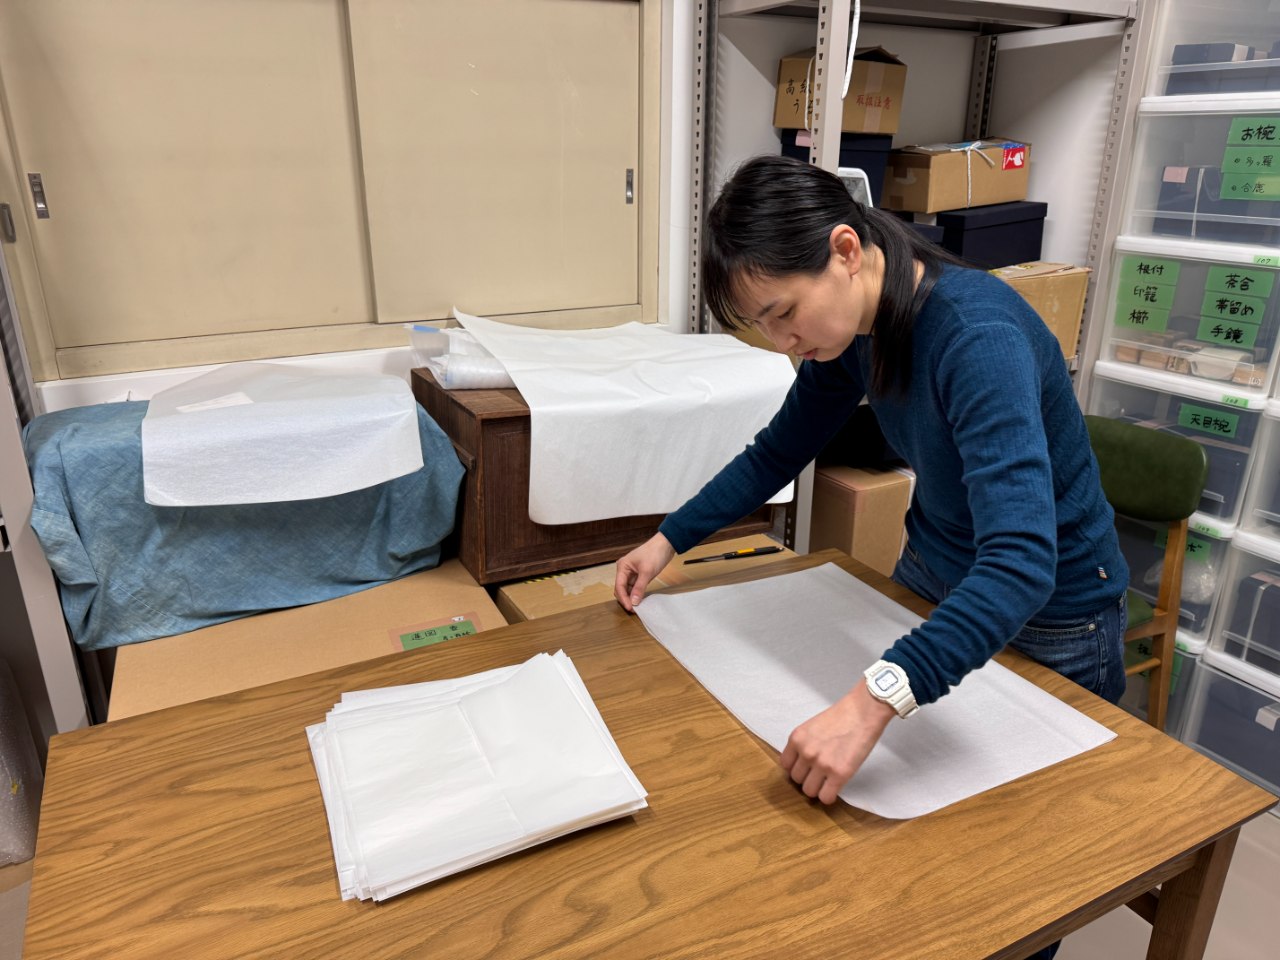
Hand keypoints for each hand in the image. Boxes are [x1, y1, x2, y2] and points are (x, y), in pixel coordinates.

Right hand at [614, 533, 675, 611]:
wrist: (666, 544)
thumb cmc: (654, 553)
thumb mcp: (647, 572)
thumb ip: (640, 588)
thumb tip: (634, 602)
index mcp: (622, 566)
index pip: (619, 586)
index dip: (623, 598)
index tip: (630, 608)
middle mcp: (624, 570)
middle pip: (621, 589)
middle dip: (626, 599)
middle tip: (634, 610)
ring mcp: (632, 572)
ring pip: (628, 589)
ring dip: (631, 597)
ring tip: (638, 607)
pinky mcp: (639, 574)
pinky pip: (635, 587)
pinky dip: (637, 593)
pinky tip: (641, 600)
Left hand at [779, 680, 895, 803]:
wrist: (864, 711)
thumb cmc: (842, 716)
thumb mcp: (812, 726)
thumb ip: (804, 744)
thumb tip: (801, 764)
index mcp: (796, 738)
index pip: (785, 765)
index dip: (797, 767)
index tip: (806, 768)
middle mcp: (806, 752)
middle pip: (797, 780)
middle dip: (808, 777)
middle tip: (820, 773)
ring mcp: (822, 764)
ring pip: (809, 791)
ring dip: (818, 788)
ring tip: (828, 780)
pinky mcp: (839, 774)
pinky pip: (826, 797)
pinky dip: (829, 796)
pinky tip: (835, 788)